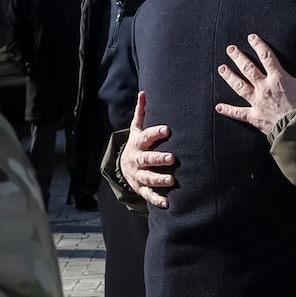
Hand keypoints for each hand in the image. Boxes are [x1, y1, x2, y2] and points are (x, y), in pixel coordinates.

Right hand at [119, 91, 174, 208]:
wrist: (122, 167)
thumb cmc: (137, 145)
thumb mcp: (136, 130)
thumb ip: (141, 113)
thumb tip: (143, 93)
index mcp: (137, 144)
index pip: (146, 137)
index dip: (156, 133)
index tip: (168, 129)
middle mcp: (136, 160)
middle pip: (146, 159)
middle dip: (158, 159)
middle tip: (172, 158)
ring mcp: (138, 175)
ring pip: (148, 178)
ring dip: (159, 180)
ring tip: (172, 180)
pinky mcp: (141, 189)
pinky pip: (148, 195)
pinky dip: (157, 200)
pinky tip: (168, 203)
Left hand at [215, 33, 295, 133]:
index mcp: (279, 78)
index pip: (266, 56)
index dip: (258, 45)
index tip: (251, 37)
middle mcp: (265, 88)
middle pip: (248, 68)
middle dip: (238, 57)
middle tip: (230, 49)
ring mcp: (258, 103)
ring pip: (239, 86)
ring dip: (229, 76)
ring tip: (221, 68)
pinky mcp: (255, 118)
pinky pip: (239, 113)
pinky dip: (228, 110)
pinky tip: (218, 107)